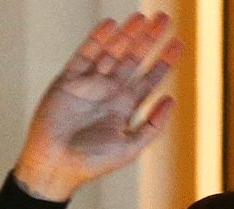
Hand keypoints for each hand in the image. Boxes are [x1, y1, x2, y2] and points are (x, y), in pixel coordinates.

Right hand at [14, 12, 182, 200]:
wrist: (56, 166)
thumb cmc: (92, 163)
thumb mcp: (130, 147)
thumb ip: (152, 125)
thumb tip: (172, 100)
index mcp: (124, 108)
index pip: (148, 79)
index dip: (163, 61)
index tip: (178, 44)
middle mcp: (108, 92)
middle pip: (133, 59)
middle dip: (149, 39)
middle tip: (164, 18)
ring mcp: (88, 84)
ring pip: (112, 52)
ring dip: (127, 35)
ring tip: (143, 17)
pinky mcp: (68, 81)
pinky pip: (85, 55)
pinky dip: (98, 40)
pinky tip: (112, 25)